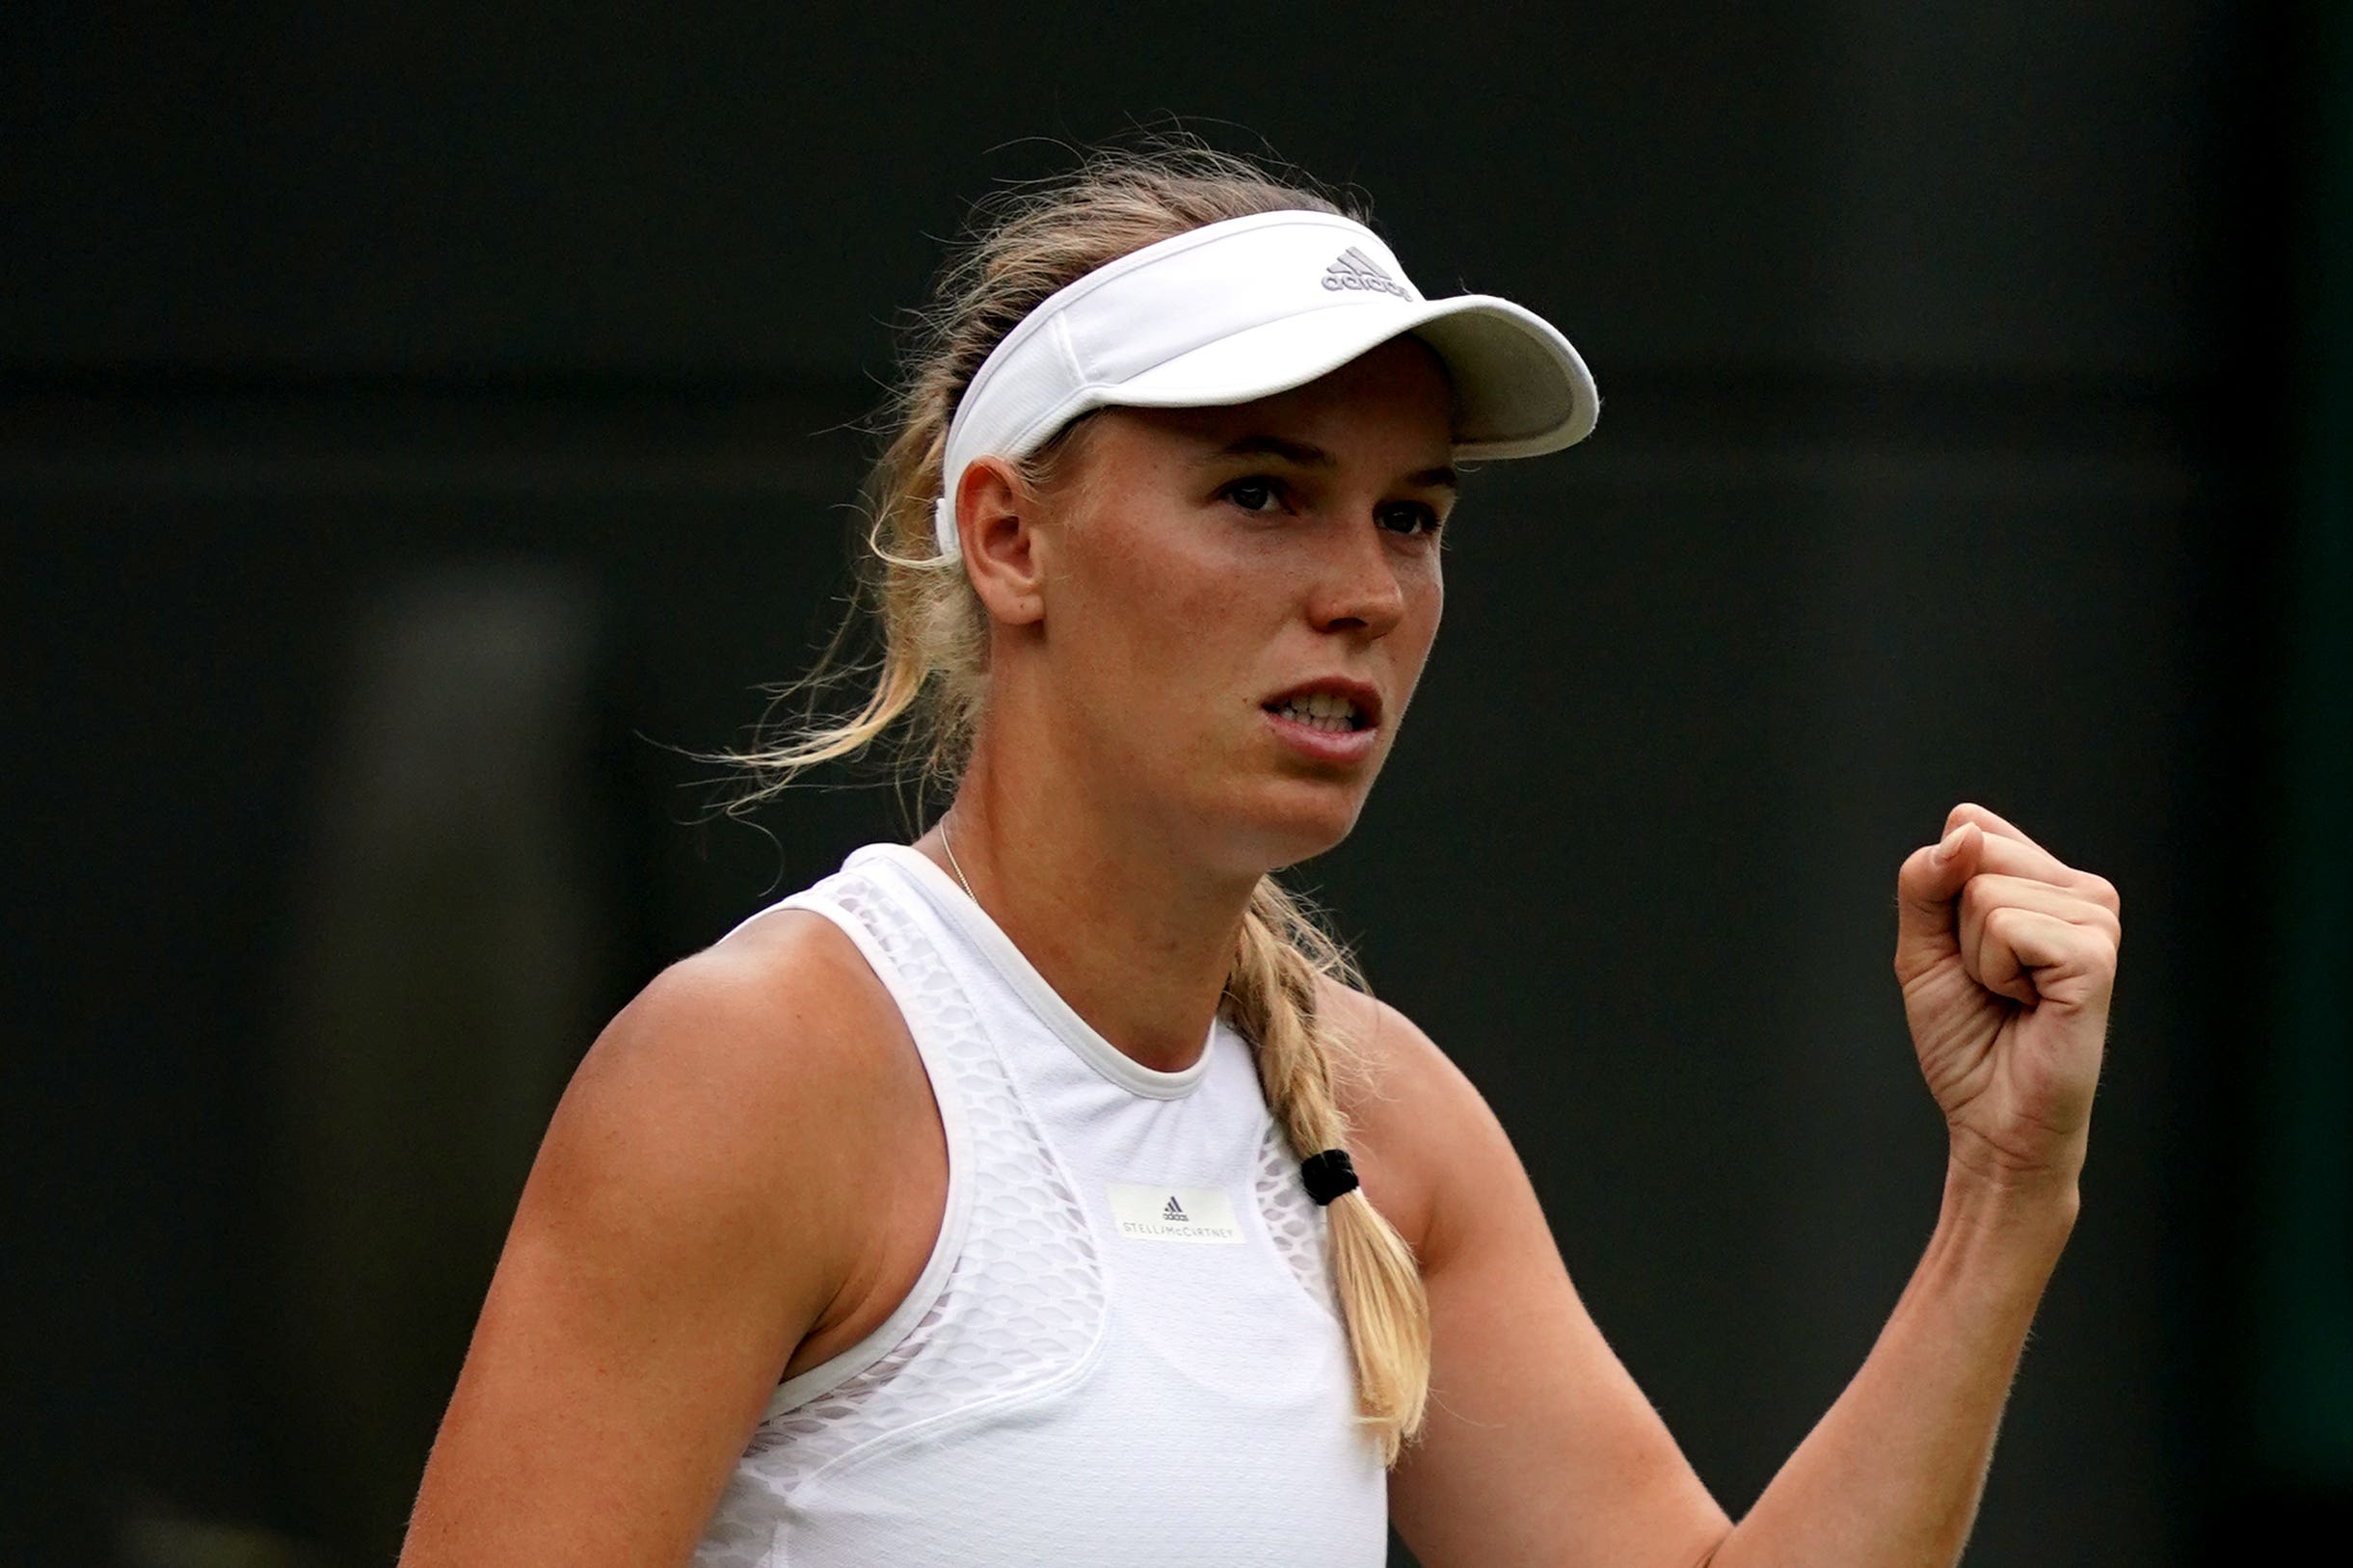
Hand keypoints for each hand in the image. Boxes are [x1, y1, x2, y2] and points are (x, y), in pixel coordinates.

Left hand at [1894, 803, 2120, 1190]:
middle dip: (1955, 928)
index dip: (1940, 892)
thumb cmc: (1967, 1039)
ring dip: (1977, 959)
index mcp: (2046, 879)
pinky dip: (1996, 974)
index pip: (1967, 825)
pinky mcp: (2097, 954)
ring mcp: (2097, 920)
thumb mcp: (1922, 949)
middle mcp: (2083, 890)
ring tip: (2014, 997)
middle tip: (1991, 982)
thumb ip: (1926, 881)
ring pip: (1984, 893)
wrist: (1993, 1119)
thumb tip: (1965, 833)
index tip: (1965, 950)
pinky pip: (2006, 928)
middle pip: (1973, 853)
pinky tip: (2030, 1005)